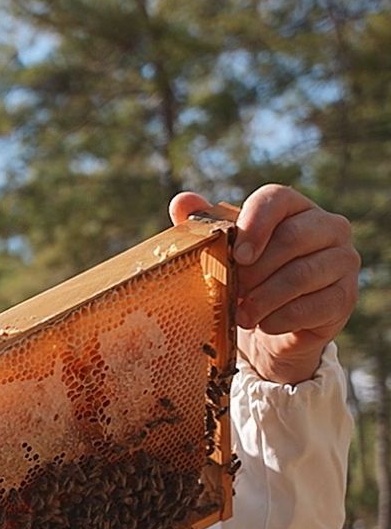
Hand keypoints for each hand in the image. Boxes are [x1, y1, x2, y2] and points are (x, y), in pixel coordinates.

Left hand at [171, 185, 358, 384]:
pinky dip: (280, 319)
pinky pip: (313, 306)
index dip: (255, 224)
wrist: (269, 329)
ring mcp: (343, 261)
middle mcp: (328, 227)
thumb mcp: (223, 255)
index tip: (237, 255)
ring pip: (302, 274)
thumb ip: (206, 226)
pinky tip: (264, 325)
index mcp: (295, 208)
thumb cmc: (246, 282)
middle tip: (231, 292)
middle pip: (292, 238)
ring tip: (240, 315)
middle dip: (255, 270)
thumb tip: (182, 201)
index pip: (277, 198)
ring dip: (264, 299)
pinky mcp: (346, 297)